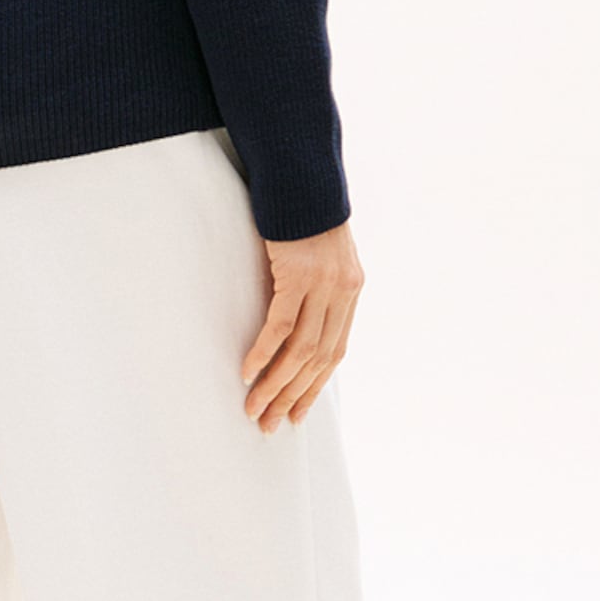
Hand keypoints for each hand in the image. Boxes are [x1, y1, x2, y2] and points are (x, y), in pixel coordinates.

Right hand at [241, 218, 363, 431]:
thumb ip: (315, 288)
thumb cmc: (304, 214)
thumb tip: (296, 321)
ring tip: (254, 407)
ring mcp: (323, 285)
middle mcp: (343, 293)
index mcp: (351, 292)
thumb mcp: (319, 255)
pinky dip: (265, 352)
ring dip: (275, 384)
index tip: (295, 415)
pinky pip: (281, 325)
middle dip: (292, 396)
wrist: (304, 177)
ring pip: (300, 349)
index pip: (334, 353)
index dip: (313, 388)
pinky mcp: (299, 274)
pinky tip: (249, 372)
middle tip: (268, 424)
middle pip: (318, 359)